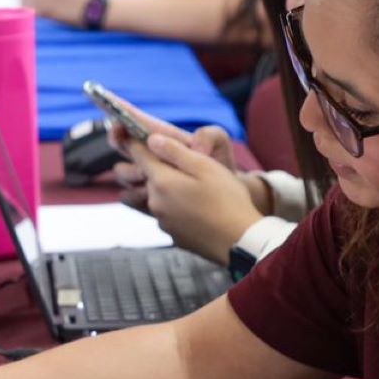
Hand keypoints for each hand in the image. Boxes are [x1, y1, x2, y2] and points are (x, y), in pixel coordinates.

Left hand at [126, 131, 264, 260]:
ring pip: (158, 197)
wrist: (240, 242)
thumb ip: (175, 151)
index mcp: (161, 181)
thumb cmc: (227, 200)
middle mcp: (155, 202)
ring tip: (196, 190)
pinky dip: (177, 208)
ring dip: (169, 190)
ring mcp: (162, 221)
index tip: (141, 136)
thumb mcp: (205, 166)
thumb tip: (152, 140)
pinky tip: (199, 209)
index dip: (139, 142)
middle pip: (148, 177)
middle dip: (160, 168)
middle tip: (185, 166)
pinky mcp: (173, 235)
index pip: (138, 155)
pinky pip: (168, 214)